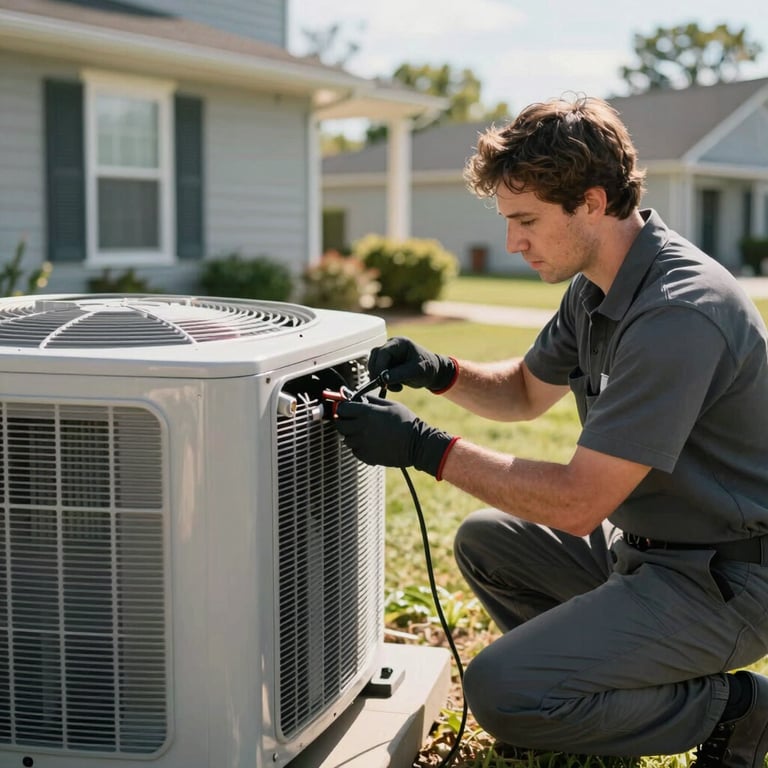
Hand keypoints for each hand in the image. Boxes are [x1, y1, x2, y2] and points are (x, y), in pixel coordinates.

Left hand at [334, 395, 456, 476]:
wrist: (417, 444)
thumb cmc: (406, 421)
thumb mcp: (391, 404)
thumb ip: (372, 400)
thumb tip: (359, 397)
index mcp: (367, 413)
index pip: (343, 409)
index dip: (343, 407)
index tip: (346, 408)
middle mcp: (362, 428)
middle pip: (340, 425)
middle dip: (344, 421)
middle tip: (351, 420)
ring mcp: (364, 444)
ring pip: (346, 439)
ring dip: (352, 435)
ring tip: (364, 433)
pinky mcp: (367, 457)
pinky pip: (355, 451)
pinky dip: (359, 447)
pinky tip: (369, 443)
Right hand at [368, 337, 456, 392]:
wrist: (433, 373)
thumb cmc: (428, 368)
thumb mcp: (416, 372)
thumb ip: (399, 374)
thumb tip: (383, 378)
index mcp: (399, 343)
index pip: (382, 352)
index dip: (379, 366)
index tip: (382, 380)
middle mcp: (391, 346)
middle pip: (375, 357)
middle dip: (377, 372)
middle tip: (384, 385)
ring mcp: (388, 355)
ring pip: (374, 364)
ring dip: (379, 377)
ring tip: (394, 386)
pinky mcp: (387, 364)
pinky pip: (377, 371)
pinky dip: (382, 380)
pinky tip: (395, 386)